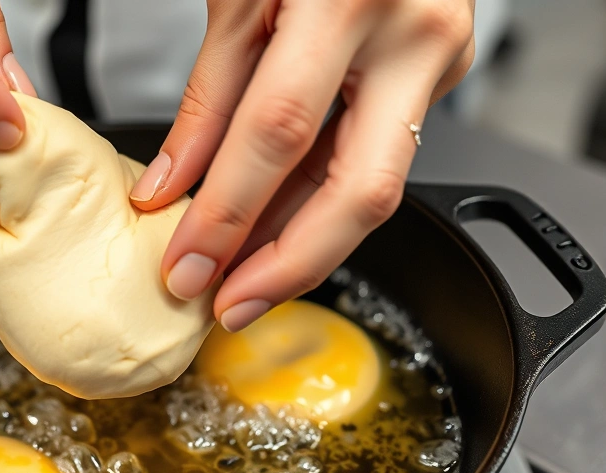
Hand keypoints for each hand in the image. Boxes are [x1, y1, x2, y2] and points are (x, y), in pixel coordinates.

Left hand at [131, 0, 474, 331]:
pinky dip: (319, 203)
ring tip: (244, 282)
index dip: (227, 213)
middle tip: (228, 306)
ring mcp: (436, 58)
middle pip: (359, 190)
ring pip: (374, 187)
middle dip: (287, 266)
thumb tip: (170, 189)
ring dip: (303, 245)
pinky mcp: (435, 77)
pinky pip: (373, 158)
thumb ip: (209, 95)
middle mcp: (412, 34)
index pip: (278, 133)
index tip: (186, 267)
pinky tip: (278, 234)